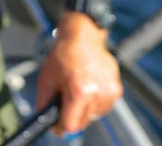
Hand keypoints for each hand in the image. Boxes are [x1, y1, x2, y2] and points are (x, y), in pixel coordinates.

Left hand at [36, 14, 121, 134]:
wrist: (82, 37)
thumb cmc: (63, 55)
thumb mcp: (46, 78)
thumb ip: (45, 103)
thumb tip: (46, 122)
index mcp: (80, 91)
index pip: (72, 125)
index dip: (61, 125)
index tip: (57, 123)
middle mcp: (98, 93)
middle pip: (83, 122)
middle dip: (72, 116)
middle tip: (65, 100)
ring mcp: (110, 92)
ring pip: (93, 116)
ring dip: (84, 109)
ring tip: (77, 89)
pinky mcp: (116, 89)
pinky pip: (103, 107)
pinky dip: (94, 102)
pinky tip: (88, 86)